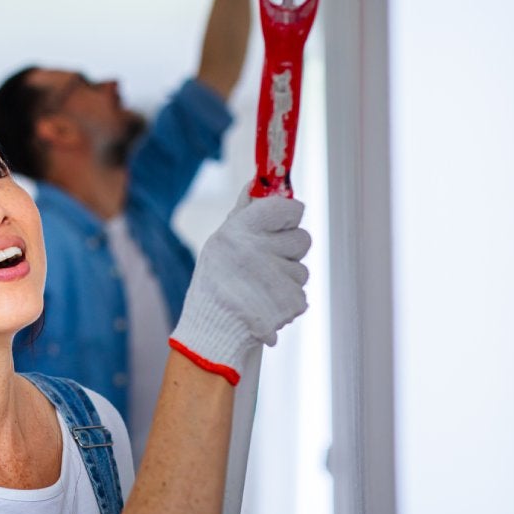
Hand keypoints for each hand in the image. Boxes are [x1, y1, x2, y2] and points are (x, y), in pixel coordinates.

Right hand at [169, 186, 309, 382]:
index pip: (289, 208)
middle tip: (266, 263)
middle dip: (289, 250)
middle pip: (302, 239)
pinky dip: (286, 301)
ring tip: (261, 289)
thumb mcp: (221, 242)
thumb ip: (244, 213)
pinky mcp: (291, 302)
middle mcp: (260, 250)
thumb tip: (255, 183)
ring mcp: (277, 277)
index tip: (280, 225)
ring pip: (302, 270)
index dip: (288, 216)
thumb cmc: (214, 282)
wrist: (211, 330)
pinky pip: (301, 293)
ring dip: (286, 279)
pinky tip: (265, 304)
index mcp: (242, 229)